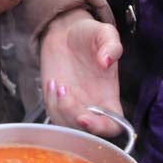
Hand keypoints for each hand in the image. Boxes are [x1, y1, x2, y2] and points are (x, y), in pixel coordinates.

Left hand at [40, 9, 122, 136]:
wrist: (64, 32)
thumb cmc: (89, 35)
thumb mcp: (105, 33)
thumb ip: (111, 45)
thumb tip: (107, 61)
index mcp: (109, 97)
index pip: (112, 126)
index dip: (101, 128)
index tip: (85, 117)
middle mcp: (92, 107)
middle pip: (85, 131)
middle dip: (72, 116)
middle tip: (64, 91)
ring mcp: (73, 106)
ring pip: (66, 125)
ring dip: (59, 108)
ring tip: (57, 83)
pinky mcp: (55, 101)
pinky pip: (52, 113)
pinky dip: (49, 102)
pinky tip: (51, 83)